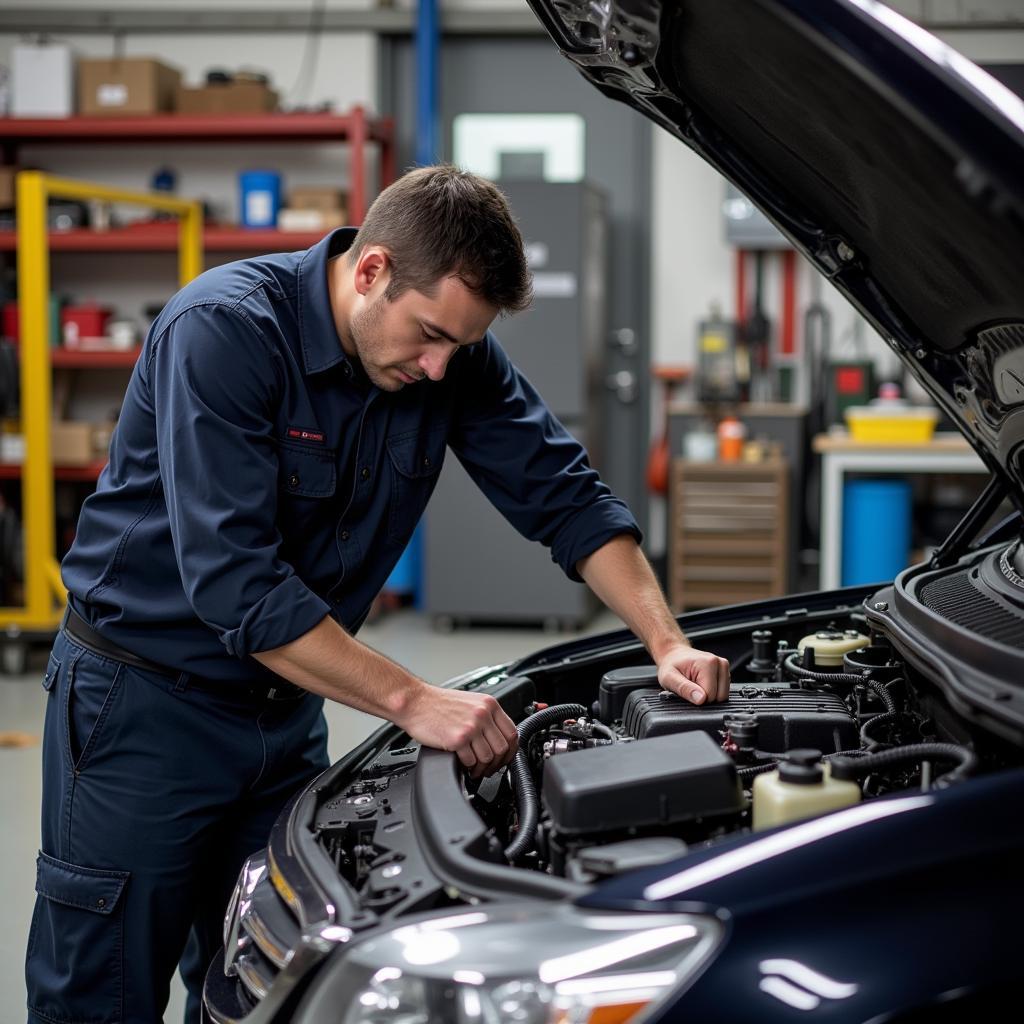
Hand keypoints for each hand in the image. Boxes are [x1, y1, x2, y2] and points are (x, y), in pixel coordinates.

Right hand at [398, 684, 518, 777]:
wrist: (414, 702)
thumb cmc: (437, 703)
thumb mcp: (470, 702)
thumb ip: (486, 717)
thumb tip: (497, 738)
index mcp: (489, 704)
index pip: (512, 732)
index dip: (510, 751)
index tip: (504, 758)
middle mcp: (482, 714)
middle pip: (502, 748)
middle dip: (497, 764)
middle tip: (488, 768)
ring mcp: (471, 727)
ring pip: (488, 757)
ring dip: (482, 768)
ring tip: (475, 769)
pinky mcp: (457, 739)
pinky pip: (471, 761)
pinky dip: (468, 767)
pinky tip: (463, 765)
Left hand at [656, 643, 730, 704]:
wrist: (674, 654)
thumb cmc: (671, 665)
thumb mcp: (669, 678)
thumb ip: (684, 688)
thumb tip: (701, 700)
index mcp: (708, 663)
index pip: (710, 696)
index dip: (697, 698)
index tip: (687, 688)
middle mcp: (720, 663)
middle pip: (720, 696)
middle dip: (704, 698)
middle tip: (691, 686)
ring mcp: (724, 667)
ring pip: (723, 696)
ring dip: (709, 695)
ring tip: (695, 684)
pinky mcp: (725, 672)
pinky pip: (722, 692)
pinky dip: (713, 691)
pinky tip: (702, 683)